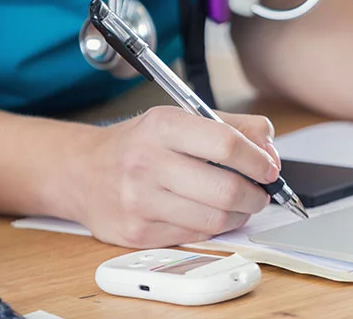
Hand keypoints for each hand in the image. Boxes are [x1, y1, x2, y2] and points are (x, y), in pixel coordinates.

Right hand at [71, 106, 281, 247]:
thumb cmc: (140, 143)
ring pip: (214, 219)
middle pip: (225, 189)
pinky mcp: (137, 233)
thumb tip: (269, 149)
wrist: (83, 171)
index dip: (258, 160)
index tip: (268, 167)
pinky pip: (194, 236)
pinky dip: (212, 228)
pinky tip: (209, 214)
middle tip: (261, 192)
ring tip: (240, 204)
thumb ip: (233, 126)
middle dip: (255, 194)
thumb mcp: (181, 117)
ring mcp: (140, 201)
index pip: (226, 144)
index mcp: (162, 125)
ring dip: (240, 214)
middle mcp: (147, 162)